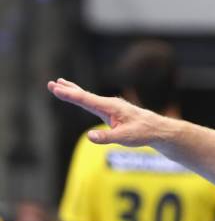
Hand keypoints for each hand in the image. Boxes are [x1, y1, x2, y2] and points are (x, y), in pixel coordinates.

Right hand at [47, 78, 161, 145]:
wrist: (157, 129)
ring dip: (74, 90)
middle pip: (85, 95)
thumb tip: (89, 136)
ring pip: (88, 96)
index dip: (70, 94)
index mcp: (110, 107)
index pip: (86, 99)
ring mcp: (111, 106)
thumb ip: (107, 137)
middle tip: (51, 83)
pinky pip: (94, 102)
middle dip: (68, 89)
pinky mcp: (112, 111)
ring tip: (61, 83)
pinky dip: (83, 96)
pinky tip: (79, 96)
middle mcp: (109, 103)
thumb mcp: (125, 137)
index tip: (56, 88)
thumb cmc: (143, 132)